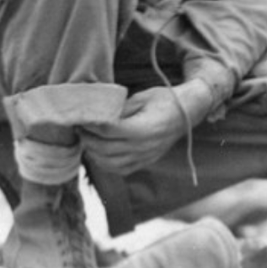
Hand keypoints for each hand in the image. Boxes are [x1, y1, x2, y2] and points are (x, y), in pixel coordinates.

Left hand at [78, 84, 206, 175]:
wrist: (188, 113)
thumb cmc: (165, 100)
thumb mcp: (141, 98)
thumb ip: (119, 109)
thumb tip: (97, 114)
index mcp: (142, 129)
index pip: (108, 131)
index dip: (91, 125)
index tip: (81, 118)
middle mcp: (143, 147)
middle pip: (105, 149)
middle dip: (88, 139)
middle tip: (79, 128)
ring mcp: (145, 157)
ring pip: (110, 164)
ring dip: (94, 153)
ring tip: (86, 140)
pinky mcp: (146, 162)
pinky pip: (120, 169)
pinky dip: (106, 164)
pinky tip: (99, 153)